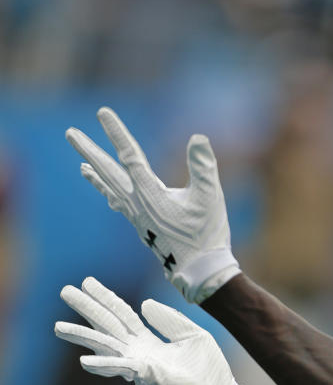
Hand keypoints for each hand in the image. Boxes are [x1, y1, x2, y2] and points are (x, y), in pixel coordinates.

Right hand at [55, 276, 249, 384]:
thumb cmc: (207, 370)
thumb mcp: (193, 335)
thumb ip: (170, 320)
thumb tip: (145, 303)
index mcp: (149, 340)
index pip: (123, 314)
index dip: (106, 298)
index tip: (87, 282)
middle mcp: (139, 352)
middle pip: (109, 325)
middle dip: (87, 308)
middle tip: (64, 290)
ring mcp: (141, 365)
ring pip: (107, 346)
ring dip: (83, 336)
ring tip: (58, 327)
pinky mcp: (149, 377)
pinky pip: (124, 368)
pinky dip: (105, 363)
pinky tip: (84, 360)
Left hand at [65, 107, 239, 303]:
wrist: (199, 271)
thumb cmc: (207, 233)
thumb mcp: (210, 197)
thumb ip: (204, 166)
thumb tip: (198, 137)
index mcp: (151, 193)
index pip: (130, 156)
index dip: (116, 133)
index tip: (102, 113)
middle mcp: (137, 203)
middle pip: (108, 172)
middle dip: (89, 150)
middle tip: (69, 133)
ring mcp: (137, 217)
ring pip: (110, 189)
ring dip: (95, 174)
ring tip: (81, 165)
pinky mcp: (142, 226)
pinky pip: (118, 204)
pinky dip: (108, 194)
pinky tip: (107, 194)